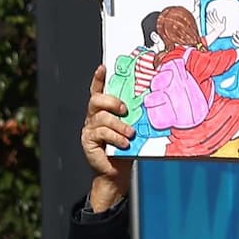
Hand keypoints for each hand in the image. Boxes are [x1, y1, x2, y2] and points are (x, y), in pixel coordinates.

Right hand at [81, 67, 135, 212]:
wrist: (117, 171)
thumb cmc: (127, 147)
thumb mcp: (132, 126)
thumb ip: (133, 115)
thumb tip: (151, 100)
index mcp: (104, 110)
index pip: (98, 90)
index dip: (98, 78)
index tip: (103, 67)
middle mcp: (94, 116)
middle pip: (96, 100)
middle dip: (112, 101)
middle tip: (125, 109)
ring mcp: (89, 128)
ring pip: (101, 117)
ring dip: (118, 125)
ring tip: (130, 134)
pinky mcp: (88, 141)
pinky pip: (101, 133)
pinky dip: (115, 137)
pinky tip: (124, 143)